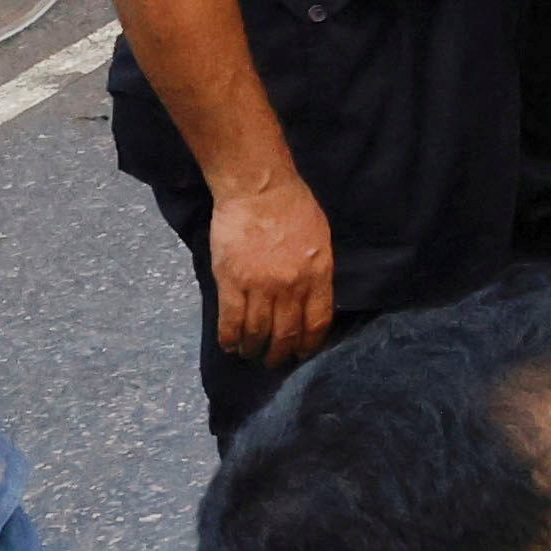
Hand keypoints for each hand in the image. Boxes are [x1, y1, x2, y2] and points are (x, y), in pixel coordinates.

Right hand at [199, 165, 337, 371]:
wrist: (259, 190)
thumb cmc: (293, 208)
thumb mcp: (320, 240)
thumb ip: (316, 272)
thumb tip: (310, 300)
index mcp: (318, 275)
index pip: (317, 322)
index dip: (309, 343)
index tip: (303, 352)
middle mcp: (291, 286)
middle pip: (287, 333)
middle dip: (281, 354)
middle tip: (275, 361)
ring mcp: (260, 286)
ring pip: (257, 332)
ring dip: (254, 349)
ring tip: (251, 354)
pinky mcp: (231, 282)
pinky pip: (230, 321)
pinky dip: (230, 339)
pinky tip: (231, 345)